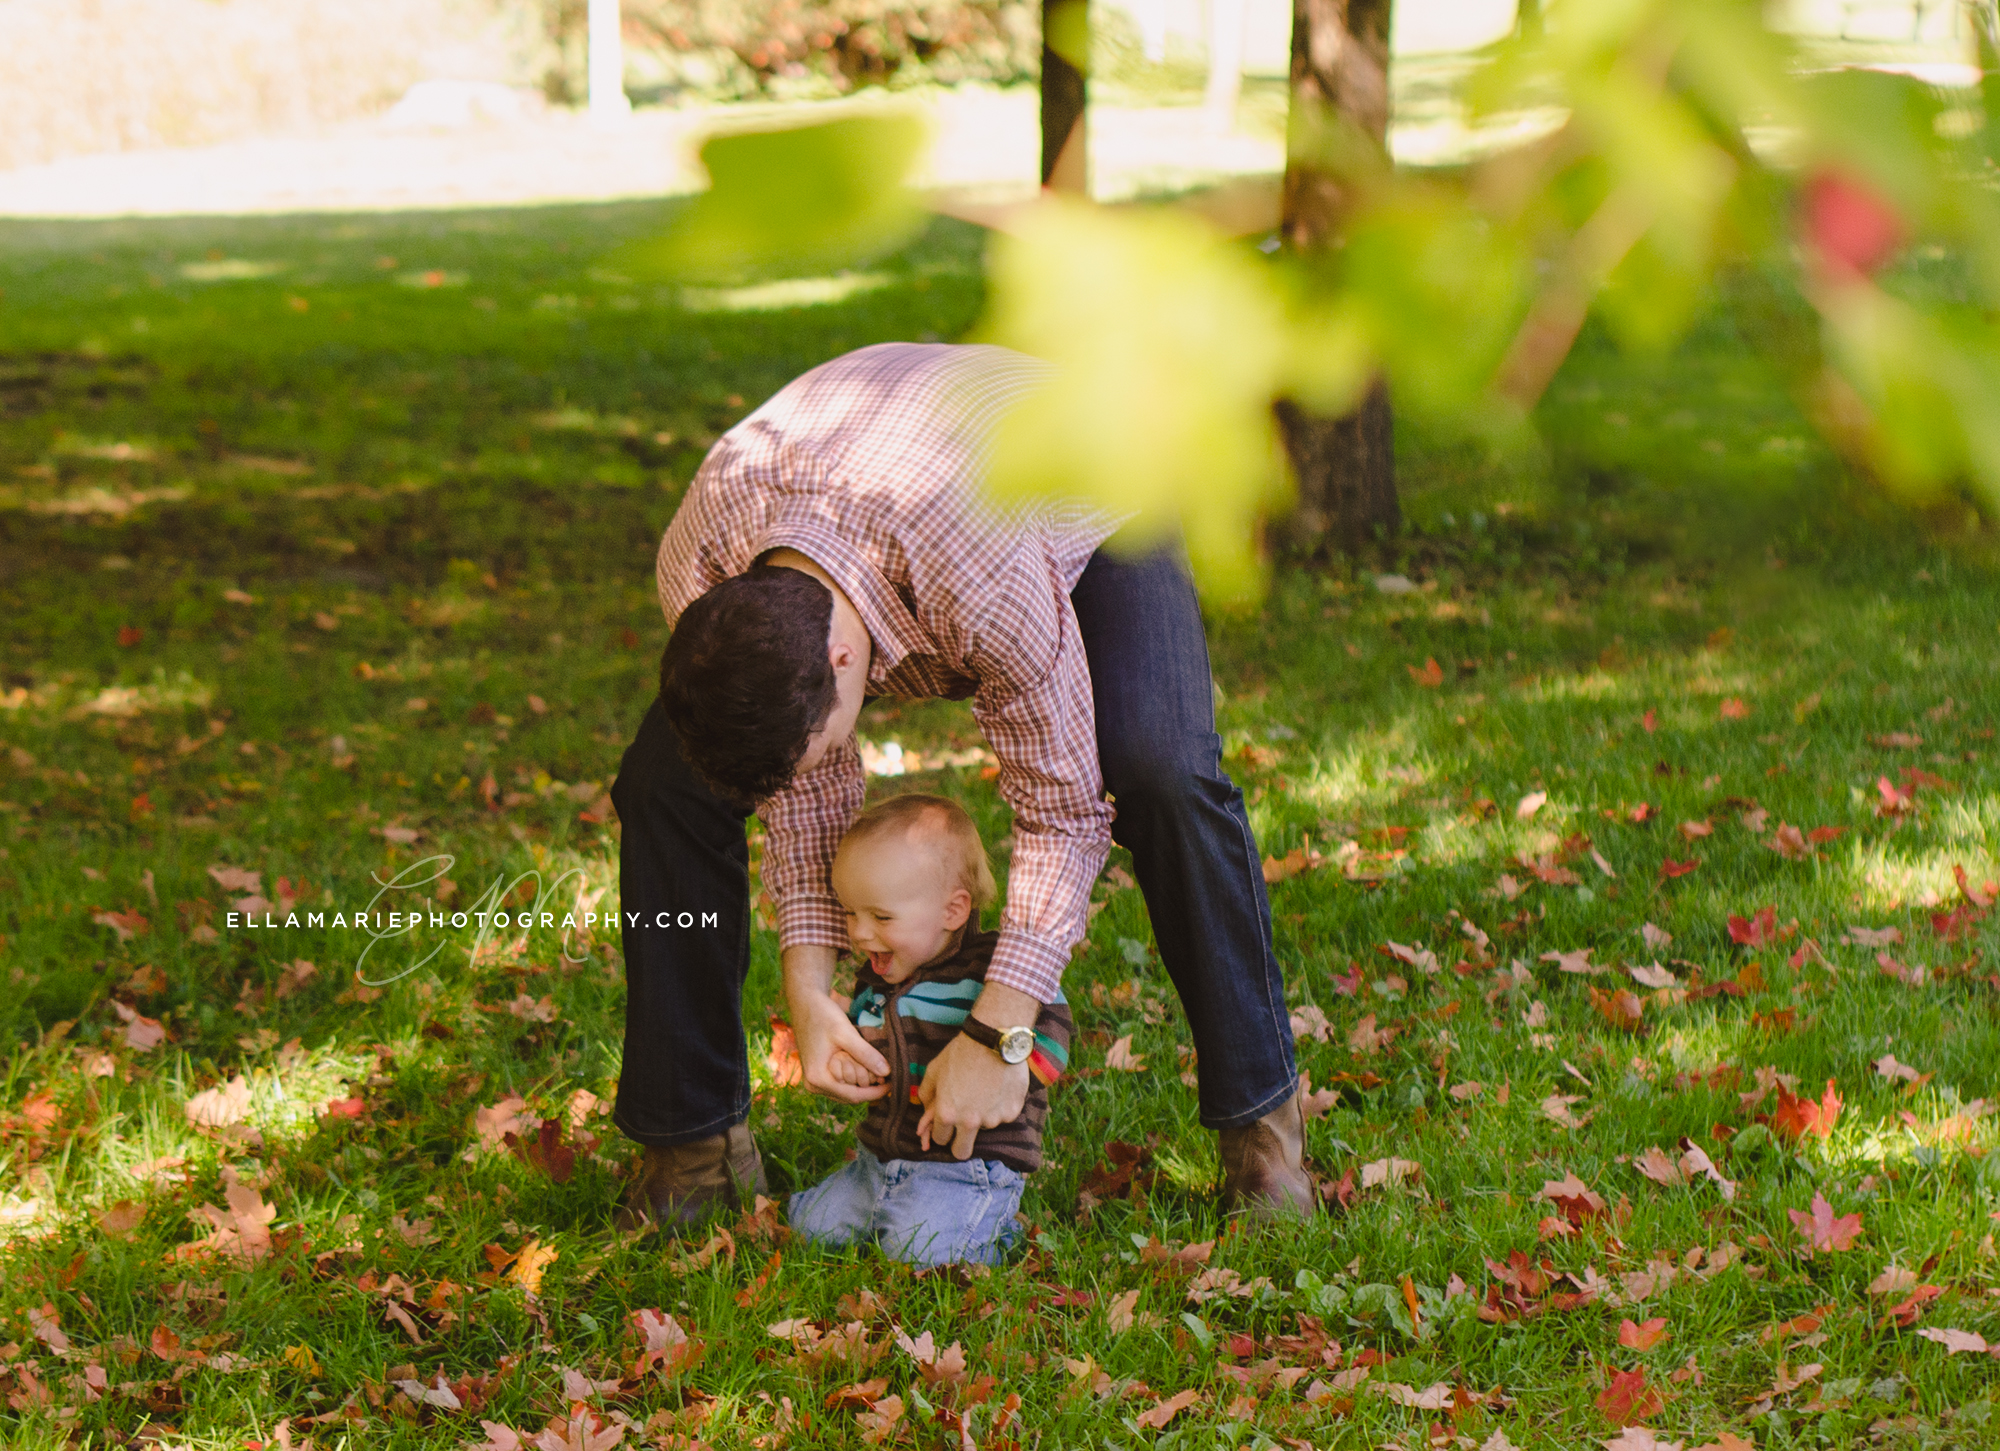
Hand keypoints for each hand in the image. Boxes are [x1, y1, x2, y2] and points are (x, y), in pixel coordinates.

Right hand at [784, 946, 889, 1103]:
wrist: (804, 1003)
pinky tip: (866, 1067)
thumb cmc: (822, 1015)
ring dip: (862, 1084)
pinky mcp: (818, 1073)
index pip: (853, 1096)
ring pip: (845, 1091)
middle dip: (869, 1088)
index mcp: (818, 1079)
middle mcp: (814, 1085)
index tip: (893, 1085)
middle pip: (849, 1096)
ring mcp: (814, 1081)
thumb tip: (887, 1072)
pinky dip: (854, 1078)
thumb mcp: (846, 1034)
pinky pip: (840, 1083)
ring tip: (879, 1071)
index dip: (875, 1092)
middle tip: (888, 1076)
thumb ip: (865, 1054)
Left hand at [916, 982, 1037, 1159]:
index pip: (940, 1140)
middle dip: (960, 1142)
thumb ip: (927, 1096)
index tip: (946, 1123)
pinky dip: (1000, 1107)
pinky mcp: (1012, 1112)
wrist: (993, 1038)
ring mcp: (993, 1119)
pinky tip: (998, 1087)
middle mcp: (970, 1122)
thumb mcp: (934, 1070)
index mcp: (947, 1114)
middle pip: (962, 1152)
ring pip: (984, 1129)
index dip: (942, 1131)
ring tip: (984, 1091)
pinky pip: (1003, 1116)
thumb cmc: (960, 1053)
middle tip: (964, 1125)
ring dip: (982, 1117)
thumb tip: (925, 1113)